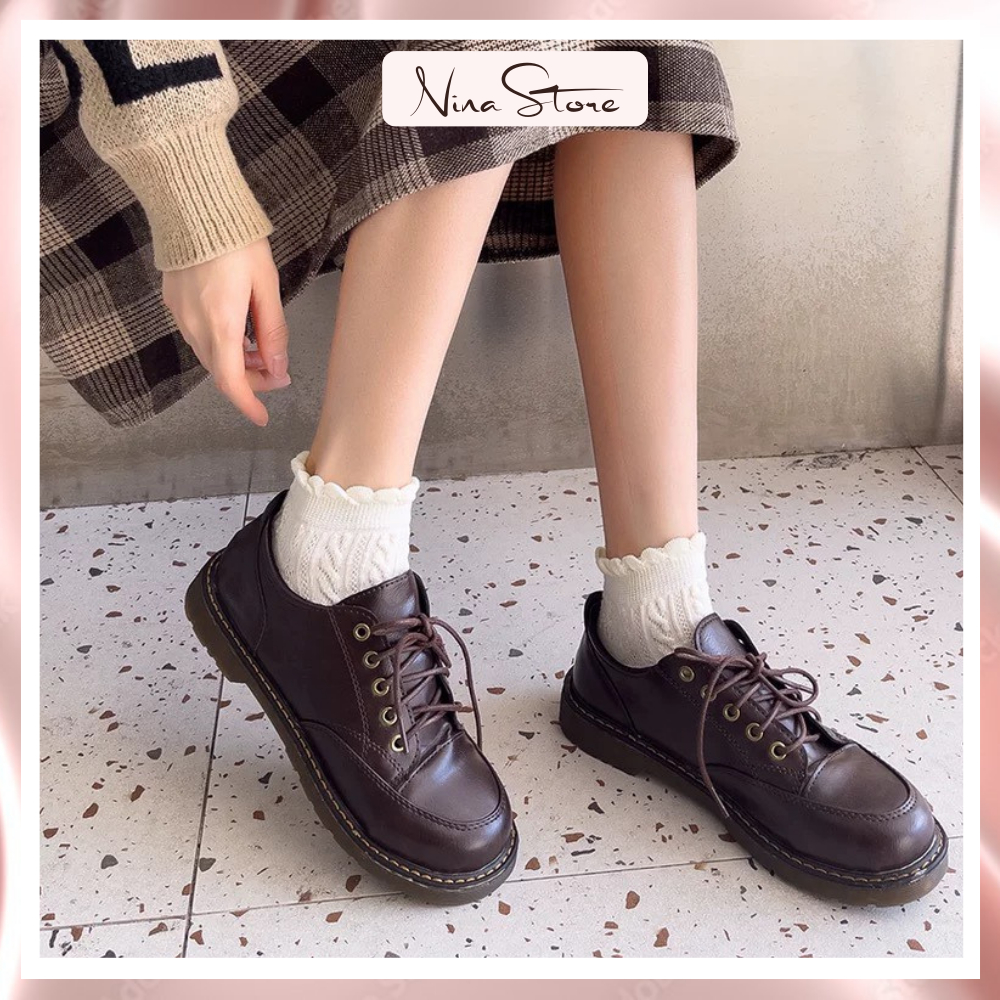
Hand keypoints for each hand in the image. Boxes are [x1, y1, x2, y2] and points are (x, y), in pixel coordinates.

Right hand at [162, 238, 289, 426]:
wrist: (192, 203)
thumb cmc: (236, 240)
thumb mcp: (267, 286)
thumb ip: (273, 331)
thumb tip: (278, 367)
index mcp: (220, 323)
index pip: (231, 380)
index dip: (248, 403)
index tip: (262, 417)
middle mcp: (194, 324)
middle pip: (221, 371)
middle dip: (251, 379)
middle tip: (278, 371)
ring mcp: (179, 313)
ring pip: (209, 355)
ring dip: (236, 362)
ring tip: (263, 350)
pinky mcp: (173, 301)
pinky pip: (198, 336)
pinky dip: (220, 344)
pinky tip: (239, 331)